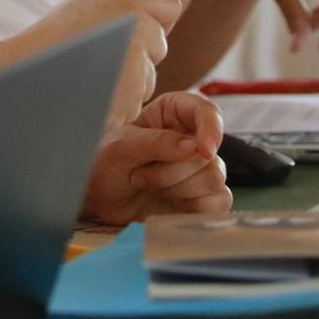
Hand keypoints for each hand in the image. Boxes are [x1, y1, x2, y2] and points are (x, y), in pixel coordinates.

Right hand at [24, 0, 180, 125]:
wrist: (19, 76)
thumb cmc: (48, 43)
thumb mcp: (87, 6)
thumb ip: (126, 6)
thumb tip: (162, 8)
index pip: (170, 6)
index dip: (152, 20)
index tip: (130, 28)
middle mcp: (139, 27)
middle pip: (159, 45)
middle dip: (139, 55)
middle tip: (99, 56)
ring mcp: (138, 65)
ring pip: (148, 79)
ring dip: (128, 83)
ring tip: (91, 76)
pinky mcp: (131, 97)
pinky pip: (134, 103)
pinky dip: (117, 104)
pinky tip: (91, 95)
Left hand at [80, 92, 231, 224]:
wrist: (98, 200)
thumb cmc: (105, 164)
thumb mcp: (120, 147)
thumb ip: (155, 142)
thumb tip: (194, 146)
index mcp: (173, 113)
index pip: (206, 111)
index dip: (211, 129)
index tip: (203, 150)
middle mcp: (192, 138)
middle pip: (208, 155)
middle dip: (171, 171)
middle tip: (138, 174)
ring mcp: (200, 168)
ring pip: (213, 178)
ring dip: (176, 189)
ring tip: (146, 185)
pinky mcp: (204, 196)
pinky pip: (219, 201)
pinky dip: (193, 207)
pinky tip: (168, 204)